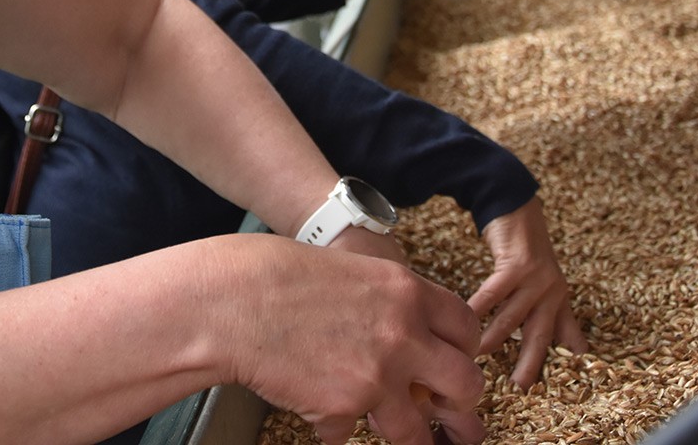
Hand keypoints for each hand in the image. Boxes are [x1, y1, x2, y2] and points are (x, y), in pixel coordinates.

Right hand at [230, 237, 484, 444]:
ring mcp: (378, 376)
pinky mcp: (345, 407)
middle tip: (445, 409)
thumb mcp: (346, 270)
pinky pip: (348, 434)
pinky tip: (317, 415)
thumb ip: (384, 300)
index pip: (465, 327)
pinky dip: (333, 430)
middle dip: (458, 403)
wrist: (231, 300)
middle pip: (466, 384)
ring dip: (409, 438)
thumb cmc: (275, 275)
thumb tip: (402, 330)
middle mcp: (403, 334)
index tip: (452, 360)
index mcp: (405, 290)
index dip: (463, 350)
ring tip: (401, 438)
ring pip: (418, 431)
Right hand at [467, 198, 587, 388]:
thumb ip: (552, 312)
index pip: (564, 339)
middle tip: (519, 389)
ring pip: (513, 318)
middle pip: (541, 336)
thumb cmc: (526, 249)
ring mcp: (537, 279)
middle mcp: (553, 293)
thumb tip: (567, 346)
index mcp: (559, 300)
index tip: (551, 390)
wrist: (517, 208)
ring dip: (494, 339)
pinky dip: (478, 308)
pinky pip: (494, 294)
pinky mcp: (517, 266)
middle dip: (530, 365)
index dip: (560, 364)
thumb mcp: (544, 283)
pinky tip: (467, 319)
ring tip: (476, 356)